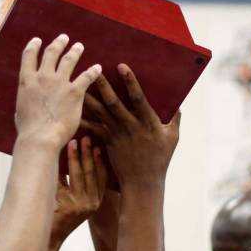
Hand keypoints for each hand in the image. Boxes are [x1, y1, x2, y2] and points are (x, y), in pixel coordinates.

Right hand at [15, 34, 101, 148]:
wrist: (41, 137)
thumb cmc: (28, 130)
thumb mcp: (19, 113)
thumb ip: (23, 106)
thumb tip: (20, 111)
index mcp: (27, 81)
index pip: (29, 57)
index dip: (33, 46)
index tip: (37, 40)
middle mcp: (43, 77)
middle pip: (51, 53)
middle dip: (58, 44)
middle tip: (63, 38)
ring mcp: (60, 83)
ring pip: (69, 60)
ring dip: (75, 51)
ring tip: (79, 46)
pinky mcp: (75, 92)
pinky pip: (86, 77)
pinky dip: (93, 71)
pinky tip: (97, 68)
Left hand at [51, 137, 106, 245]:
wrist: (48, 237)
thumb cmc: (58, 217)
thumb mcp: (73, 200)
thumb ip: (76, 184)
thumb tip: (74, 156)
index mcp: (96, 202)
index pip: (102, 177)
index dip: (100, 160)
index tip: (98, 145)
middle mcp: (92, 203)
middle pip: (92, 173)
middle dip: (89, 153)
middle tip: (86, 137)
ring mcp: (81, 205)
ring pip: (80, 175)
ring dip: (76, 156)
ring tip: (73, 142)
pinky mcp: (69, 206)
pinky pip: (64, 181)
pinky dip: (61, 167)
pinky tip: (57, 156)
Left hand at [81, 64, 179, 186]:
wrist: (143, 183)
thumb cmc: (160, 160)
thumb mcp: (172, 139)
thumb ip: (175, 120)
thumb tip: (179, 105)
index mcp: (148, 122)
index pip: (138, 98)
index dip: (130, 82)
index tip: (122, 66)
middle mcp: (131, 126)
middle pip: (114, 103)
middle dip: (103, 86)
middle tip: (93, 71)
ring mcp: (117, 134)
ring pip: (101, 114)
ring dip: (89, 99)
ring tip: (78, 86)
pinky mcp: (108, 142)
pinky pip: (93, 129)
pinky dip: (83, 120)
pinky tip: (72, 111)